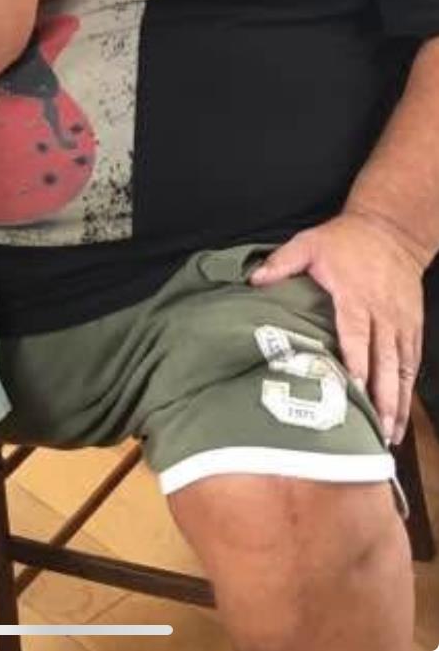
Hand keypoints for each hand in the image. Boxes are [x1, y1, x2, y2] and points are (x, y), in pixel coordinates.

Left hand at [249, 212, 423, 444]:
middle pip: (385, 361)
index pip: (357, 335)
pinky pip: (413, 362)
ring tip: (389, 436)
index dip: (357, 365)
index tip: (354, 393)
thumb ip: (282, 262)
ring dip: (397, 402)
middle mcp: (383, 314)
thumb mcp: (309, 243)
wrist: (390, 230)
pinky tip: (400, 415)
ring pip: (402, 368)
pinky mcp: (412, 326)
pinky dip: (409, 390)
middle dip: (382, 397)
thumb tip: (253, 280)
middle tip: (376, 432)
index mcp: (356, 297)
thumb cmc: (345, 240)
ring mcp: (400, 322)